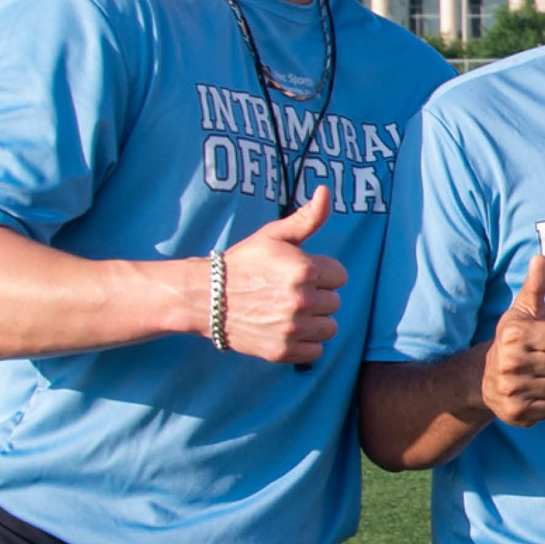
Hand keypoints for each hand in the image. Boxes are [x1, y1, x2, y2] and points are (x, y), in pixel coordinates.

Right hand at [218, 186, 347, 363]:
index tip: (298, 273)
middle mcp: (301, 300)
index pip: (339, 276)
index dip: (321, 273)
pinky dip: (304, 343)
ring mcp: (291, 328)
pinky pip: (316, 351)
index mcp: (305, 270)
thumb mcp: (274, 235)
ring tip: (288, 311)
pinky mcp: (282, 351)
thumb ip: (307, 218)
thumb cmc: (244, 263)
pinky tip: (286, 329)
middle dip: (317, 296)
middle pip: (334, 302)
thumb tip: (326, 192)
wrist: (205, 297)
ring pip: (329, 328)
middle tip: (288, 292)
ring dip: (314, 321)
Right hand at [480, 253, 544, 425]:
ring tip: (539, 375)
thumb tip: (541, 257)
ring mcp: (513, 391)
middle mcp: (510, 363)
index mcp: (514, 335)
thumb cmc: (513, 339)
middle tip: (542, 359)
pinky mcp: (518, 414)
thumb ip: (536, 286)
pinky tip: (536, 392)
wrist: (483, 378)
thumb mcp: (522, 311)